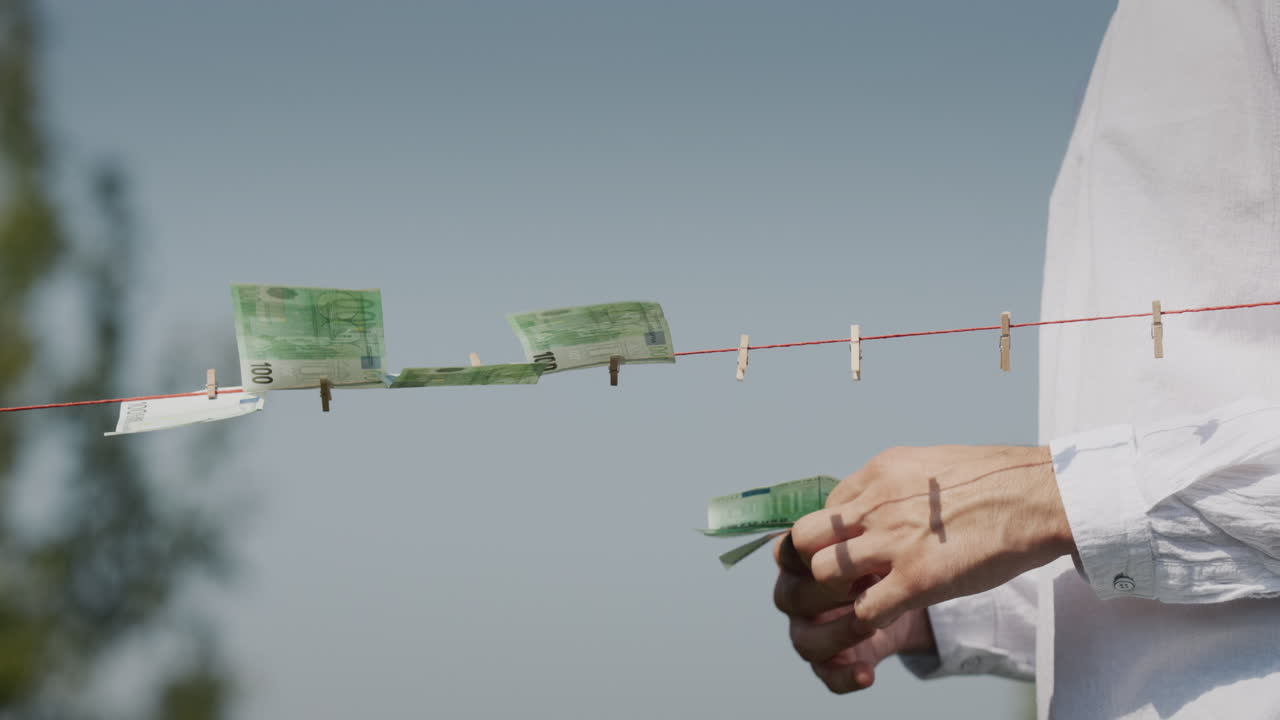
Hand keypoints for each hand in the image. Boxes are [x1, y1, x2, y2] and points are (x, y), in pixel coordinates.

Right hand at [774, 533, 933, 692]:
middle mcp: (796, 593)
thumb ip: (861, 522)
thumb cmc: (884, 548)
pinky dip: (844, 677)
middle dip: (827, 591)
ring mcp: (808, 629)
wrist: (908, 586)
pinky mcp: (829, 660)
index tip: (848, 544)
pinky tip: (867, 674)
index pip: (788, 553)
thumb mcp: (874, 529)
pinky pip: (826, 675)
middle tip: (865, 582)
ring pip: (804, 640)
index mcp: (799, 557)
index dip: (811, 552)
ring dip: (838, 633)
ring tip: (871, 624)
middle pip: (791, 596)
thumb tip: (871, 505)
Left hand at [792, 445, 1072, 629]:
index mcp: (878, 473)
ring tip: (864, 598)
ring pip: (823, 574)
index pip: (823, 510)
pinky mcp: (918, 578)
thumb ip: (892, 486)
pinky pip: (865, 610)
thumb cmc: (996, 482)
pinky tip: (889, 616)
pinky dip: (868, 620)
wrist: (1043, 495)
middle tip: (842, 582)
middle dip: (813, 566)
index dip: (833, 539)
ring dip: (837, 594)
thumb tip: (873, 504)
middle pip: (803, 540)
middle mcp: (876, 503)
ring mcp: (894, 541)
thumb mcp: (928, 465)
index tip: (856, 553)